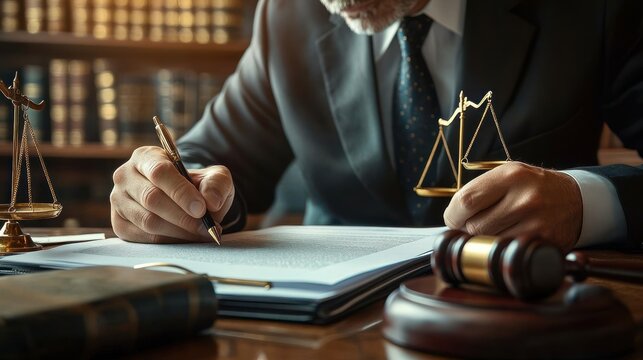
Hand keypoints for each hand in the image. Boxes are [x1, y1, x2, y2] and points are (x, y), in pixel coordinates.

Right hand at [110, 146, 234, 242]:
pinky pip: (143, 237)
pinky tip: (185, 239)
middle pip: (151, 198)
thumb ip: (217, 184)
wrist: (185, 201)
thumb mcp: (213, 177)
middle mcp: (125, 176)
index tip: (201, 208)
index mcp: (146, 157)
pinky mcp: (119, 223)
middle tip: (206, 226)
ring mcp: (118, 201)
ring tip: (200, 234)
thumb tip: (211, 202)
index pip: (160, 172)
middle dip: (182, 216)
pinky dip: (169, 241)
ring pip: (147, 220)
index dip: (181, 192)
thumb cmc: (196, 185)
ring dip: (178, 231)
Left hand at [443, 162, 581, 250]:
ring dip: (483, 241)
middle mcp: (525, 198)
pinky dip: (500, 249)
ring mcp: (537, 223)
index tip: (452, 218)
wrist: (576, 199)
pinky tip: (507, 238)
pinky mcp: (544, 242)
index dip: (452, 215)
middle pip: (474, 226)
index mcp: (511, 175)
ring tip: (494, 229)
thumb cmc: (531, 187)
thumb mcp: (507, 175)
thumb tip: (450, 220)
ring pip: (488, 243)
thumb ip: (479, 192)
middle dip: (466, 229)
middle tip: (473, 225)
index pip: (466, 201)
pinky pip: (507, 252)